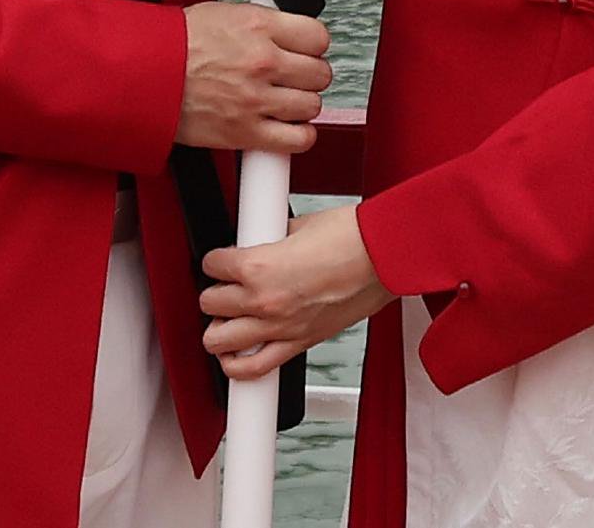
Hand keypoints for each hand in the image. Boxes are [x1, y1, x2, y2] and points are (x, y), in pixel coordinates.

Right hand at [178, 2, 331, 154]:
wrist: (146, 74)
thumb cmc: (177, 43)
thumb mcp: (226, 13)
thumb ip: (264, 24)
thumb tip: (288, 31)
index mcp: (259, 26)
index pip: (318, 36)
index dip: (314, 45)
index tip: (307, 51)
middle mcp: (263, 61)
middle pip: (320, 73)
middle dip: (310, 75)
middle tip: (296, 77)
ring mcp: (257, 99)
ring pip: (312, 105)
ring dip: (303, 105)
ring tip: (286, 101)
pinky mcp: (247, 132)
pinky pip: (298, 140)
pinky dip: (299, 136)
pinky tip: (288, 127)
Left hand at [201, 205, 393, 377]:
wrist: (383, 259)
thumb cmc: (350, 238)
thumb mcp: (300, 225)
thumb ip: (274, 237)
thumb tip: (265, 238)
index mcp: (259, 266)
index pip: (213, 266)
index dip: (215, 260)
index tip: (221, 259)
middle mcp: (263, 301)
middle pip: (210, 304)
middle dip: (214, 293)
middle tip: (224, 286)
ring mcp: (280, 328)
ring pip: (219, 341)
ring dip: (219, 329)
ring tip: (225, 320)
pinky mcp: (299, 345)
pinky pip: (254, 368)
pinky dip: (237, 365)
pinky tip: (235, 356)